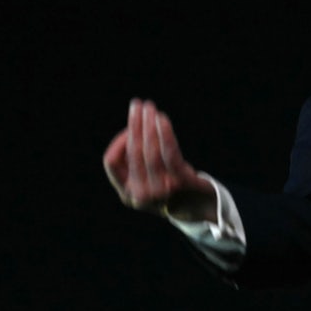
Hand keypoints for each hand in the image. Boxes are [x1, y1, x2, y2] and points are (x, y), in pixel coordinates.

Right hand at [102, 98, 215, 219]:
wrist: (199, 206)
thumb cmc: (168, 184)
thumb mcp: (145, 177)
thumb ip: (134, 158)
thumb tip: (133, 126)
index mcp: (127, 192)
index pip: (111, 160)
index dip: (119, 140)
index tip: (131, 127)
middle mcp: (141, 194)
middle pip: (132, 151)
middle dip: (134, 124)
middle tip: (137, 104)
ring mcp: (162, 190)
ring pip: (149, 151)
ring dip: (148, 124)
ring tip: (149, 107)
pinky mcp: (181, 182)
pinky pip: (169, 152)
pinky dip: (164, 133)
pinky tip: (162, 119)